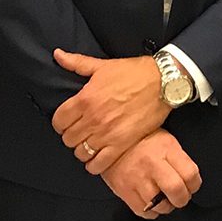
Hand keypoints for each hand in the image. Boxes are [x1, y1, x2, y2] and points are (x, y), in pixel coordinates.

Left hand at [51, 49, 170, 174]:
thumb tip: (58, 55)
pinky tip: (97, 159)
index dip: (60, 123)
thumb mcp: (103, 66)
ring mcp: (107, 133)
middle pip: (68, 139)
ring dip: (82, 150)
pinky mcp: (122, 143)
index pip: (58, 121)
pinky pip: (99, 163)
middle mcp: (93, 118)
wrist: (163, 82)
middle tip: (79, 132)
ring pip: (81, 152)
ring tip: (89, 144)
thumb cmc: (134, 73)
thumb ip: (77, 63)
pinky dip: (95, 165)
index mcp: (85, 99)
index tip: (67, 122)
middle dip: (71, 136)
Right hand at [101, 130, 201, 217]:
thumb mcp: (166, 140)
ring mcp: (136, 178)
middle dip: (183, 198)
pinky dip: (151, 211)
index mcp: (166, 148)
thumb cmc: (142, 141)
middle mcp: (152, 163)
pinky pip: (143, 211)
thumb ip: (179, 159)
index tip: (192, 185)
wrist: (110, 142)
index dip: (195, 184)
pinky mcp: (123, 191)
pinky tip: (151, 202)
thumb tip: (191, 180)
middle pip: (176, 191)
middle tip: (180, 196)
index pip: (190, 173)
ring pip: (160, 205)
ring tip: (164, 199)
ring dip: (167, 206)